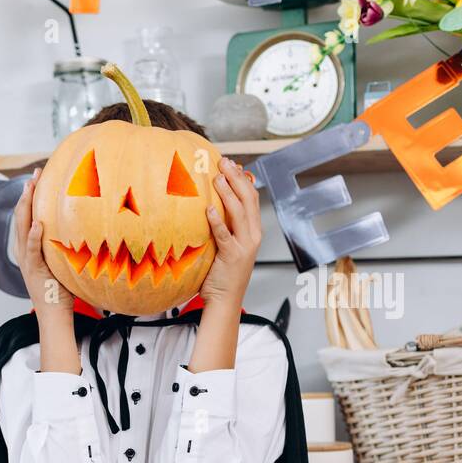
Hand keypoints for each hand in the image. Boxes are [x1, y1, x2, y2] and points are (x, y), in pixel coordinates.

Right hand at [14, 169, 71, 321]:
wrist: (54, 315)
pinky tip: (38, 222)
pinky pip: (32, 250)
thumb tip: (89, 230)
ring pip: (22, 228)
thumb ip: (69, 247)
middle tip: (34, 174)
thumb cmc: (63, 292)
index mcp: (31, 250)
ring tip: (30, 188)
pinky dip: (33, 236)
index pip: (28, 218)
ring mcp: (28, 261)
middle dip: (27, 194)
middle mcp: (25, 253)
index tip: (38, 179)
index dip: (31, 198)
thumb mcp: (65, 263)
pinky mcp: (34, 270)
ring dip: (26, 207)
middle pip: (22, 217)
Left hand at [200, 157, 262, 313]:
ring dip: (228, 193)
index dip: (243, 178)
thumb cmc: (221, 273)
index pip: (252, 197)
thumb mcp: (227, 244)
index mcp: (253, 230)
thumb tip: (210, 205)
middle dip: (237, 178)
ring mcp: (244, 246)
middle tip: (223, 163)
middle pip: (248, 199)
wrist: (225, 300)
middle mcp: (252, 235)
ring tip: (216, 179)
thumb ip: (225, 226)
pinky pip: (224, 235)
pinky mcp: (232, 256)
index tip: (231, 164)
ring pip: (239, 213)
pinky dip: (217, 221)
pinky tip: (208, 210)